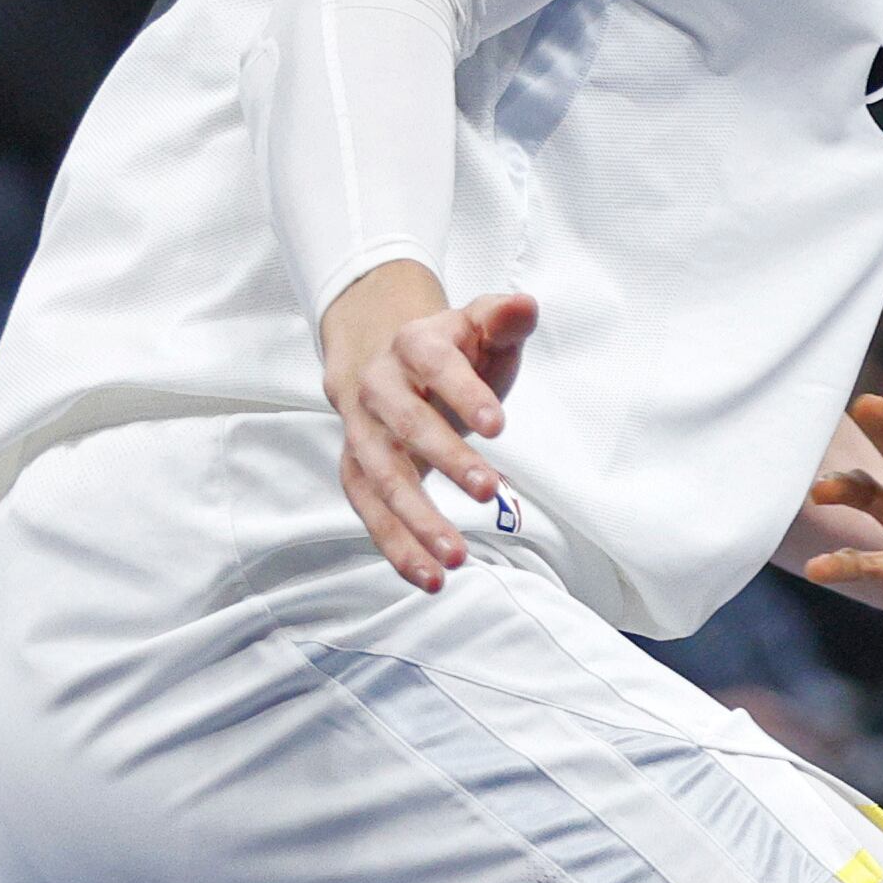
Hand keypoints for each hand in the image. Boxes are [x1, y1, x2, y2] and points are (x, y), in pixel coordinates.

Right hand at [319, 262, 536, 590]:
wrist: (388, 359)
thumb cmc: (455, 350)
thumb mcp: (483, 326)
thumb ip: (505, 318)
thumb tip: (524, 304)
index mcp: (413, 345)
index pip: (436, 365)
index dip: (464, 393)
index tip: (500, 427)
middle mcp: (378, 389)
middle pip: (406, 426)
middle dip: (446, 460)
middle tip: (491, 491)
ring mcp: (363, 434)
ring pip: (383, 480)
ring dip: (417, 520)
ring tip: (456, 558)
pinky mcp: (357, 471)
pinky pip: (371, 514)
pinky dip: (397, 548)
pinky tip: (430, 578)